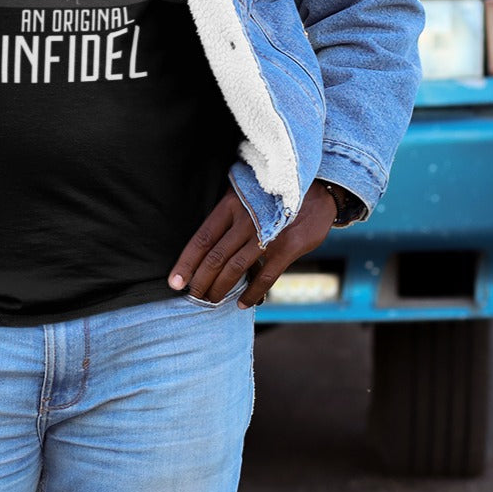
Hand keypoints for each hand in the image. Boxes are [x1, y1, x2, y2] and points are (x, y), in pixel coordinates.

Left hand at [168, 180, 336, 308]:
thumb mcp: (247, 195)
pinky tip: (242, 304)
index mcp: (231, 204)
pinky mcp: (288, 246)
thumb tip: (208, 247)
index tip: (174, 282)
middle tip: (193, 297)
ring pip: (235, 268)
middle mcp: (245, 218)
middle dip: (201, 281)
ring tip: (211, 301)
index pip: (202, 238)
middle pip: (215, 256)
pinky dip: (252, 293)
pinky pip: (265, 276)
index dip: (186, 262)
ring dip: (220, 289)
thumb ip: (229, 217)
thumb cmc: (273, 196)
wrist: (318, 188)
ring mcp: (266, 233)